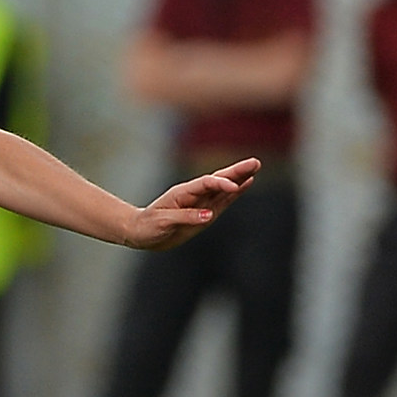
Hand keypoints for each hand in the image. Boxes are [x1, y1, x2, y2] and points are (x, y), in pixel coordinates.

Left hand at [123, 157, 260, 250]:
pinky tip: (246, 184)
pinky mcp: (205, 213)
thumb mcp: (163, 222)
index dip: (220, 184)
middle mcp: (193, 195)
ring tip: (255, 168)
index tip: (235, 186)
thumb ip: (185, 217)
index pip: (205, 184)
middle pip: (218, 180)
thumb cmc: (148, 226)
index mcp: (182, 193)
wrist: (141, 233)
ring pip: (223, 189)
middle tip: (255, 163)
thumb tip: (209, 215)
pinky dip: (235, 193)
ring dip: (239, 179)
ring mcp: (200, 203)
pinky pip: (222, 201)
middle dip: (236, 172)